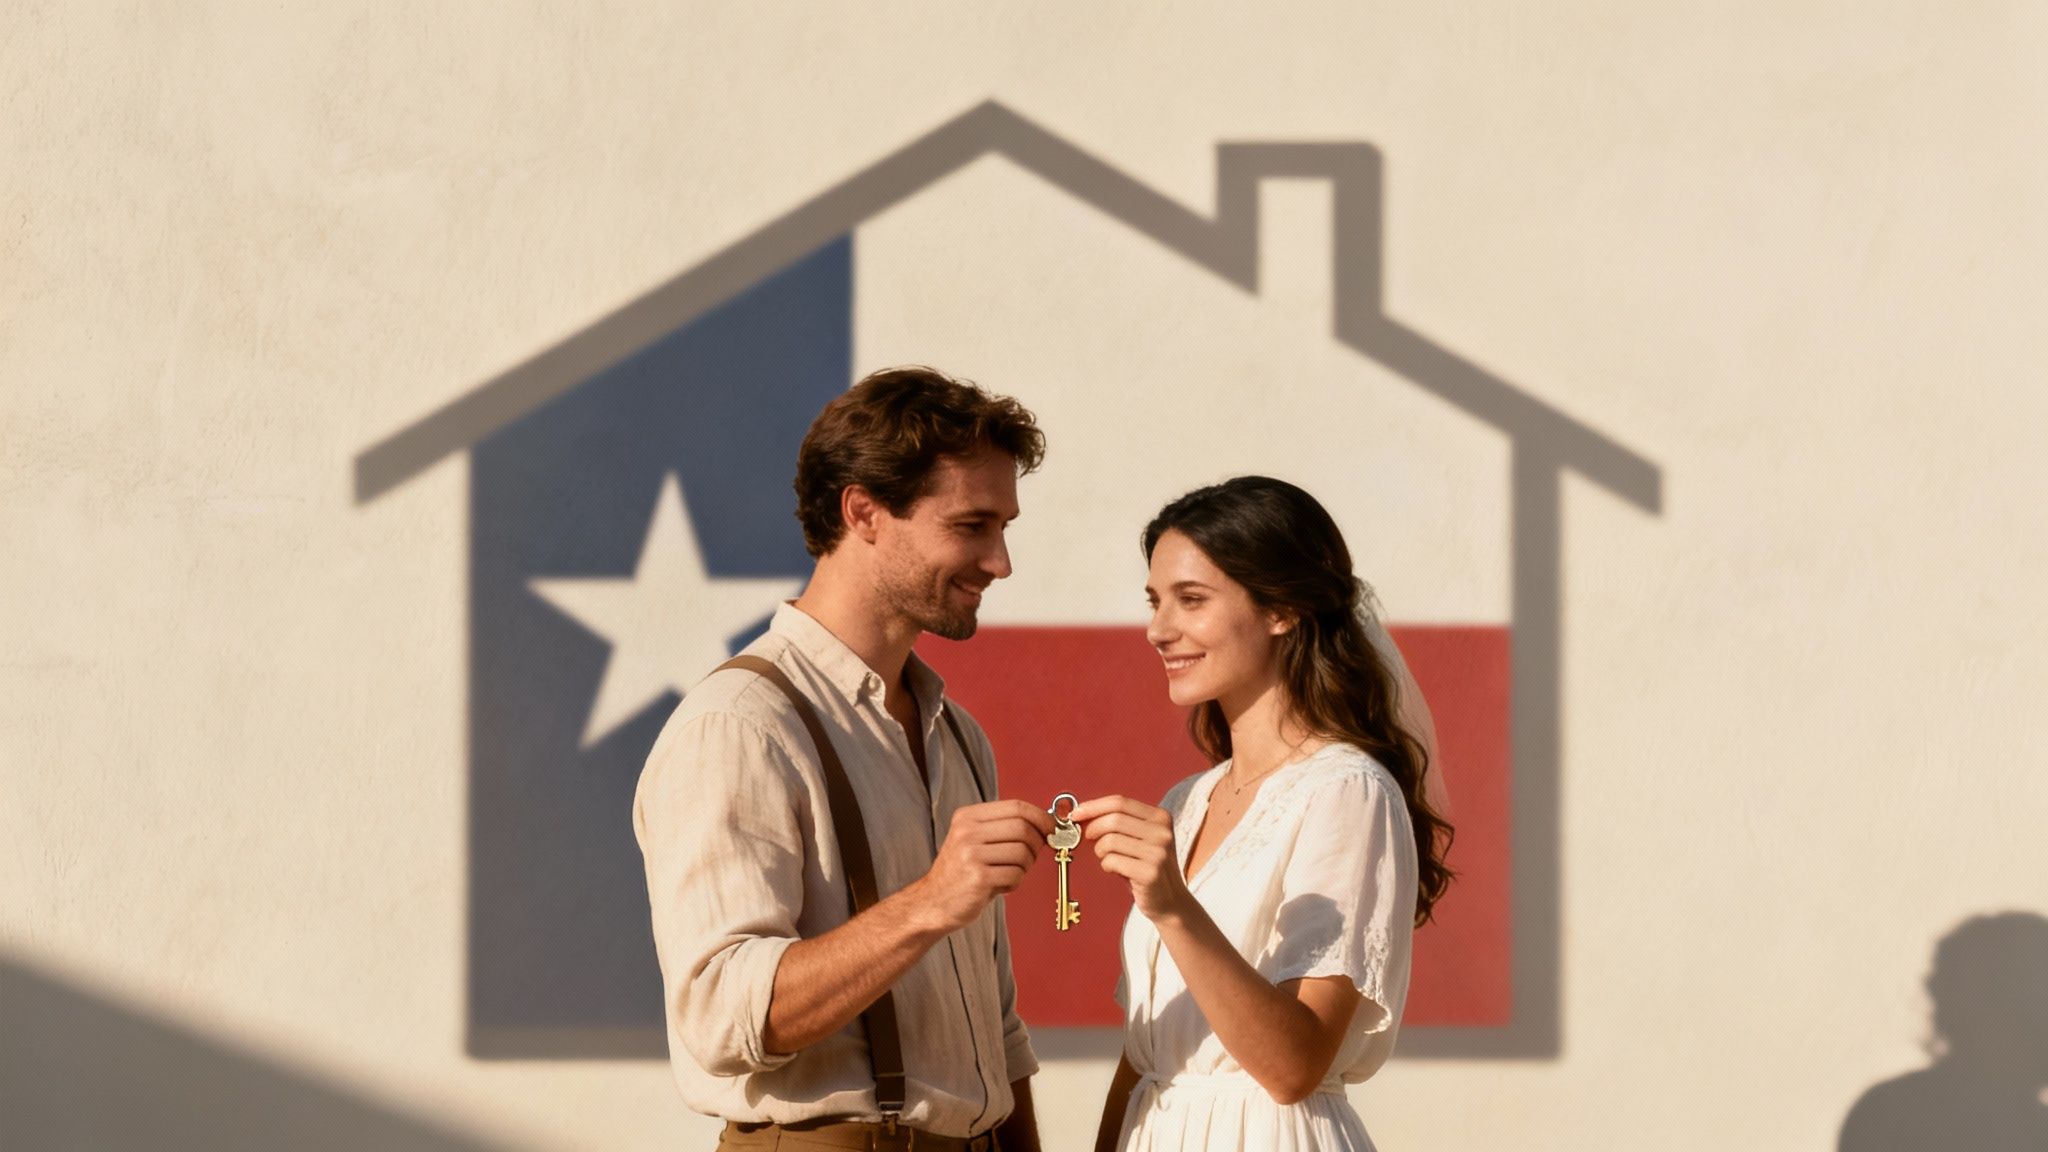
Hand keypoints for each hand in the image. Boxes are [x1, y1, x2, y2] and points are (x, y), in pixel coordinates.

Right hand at [914, 799, 1055, 933]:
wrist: (933, 902)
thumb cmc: (961, 872)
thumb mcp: (974, 839)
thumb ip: (1004, 828)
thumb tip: (1048, 824)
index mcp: (967, 816)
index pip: (1016, 807)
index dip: (1041, 817)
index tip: (1052, 828)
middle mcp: (967, 832)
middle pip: (1023, 828)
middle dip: (1037, 844)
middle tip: (1032, 857)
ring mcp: (971, 854)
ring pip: (1023, 853)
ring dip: (1025, 866)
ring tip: (1009, 873)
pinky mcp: (978, 878)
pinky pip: (1016, 874)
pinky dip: (1016, 882)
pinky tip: (1001, 885)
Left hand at [1070, 795, 1191, 923]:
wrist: (1171, 901)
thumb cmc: (1146, 867)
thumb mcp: (1141, 838)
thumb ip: (1119, 823)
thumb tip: (1082, 813)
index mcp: (1160, 817)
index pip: (1120, 802)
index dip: (1094, 806)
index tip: (1077, 813)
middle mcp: (1162, 832)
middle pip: (1114, 819)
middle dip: (1093, 828)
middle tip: (1087, 838)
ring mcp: (1158, 853)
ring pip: (1110, 840)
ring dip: (1100, 850)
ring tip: (1107, 858)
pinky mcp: (1150, 873)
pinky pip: (1112, 861)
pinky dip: (1106, 865)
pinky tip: (1115, 870)